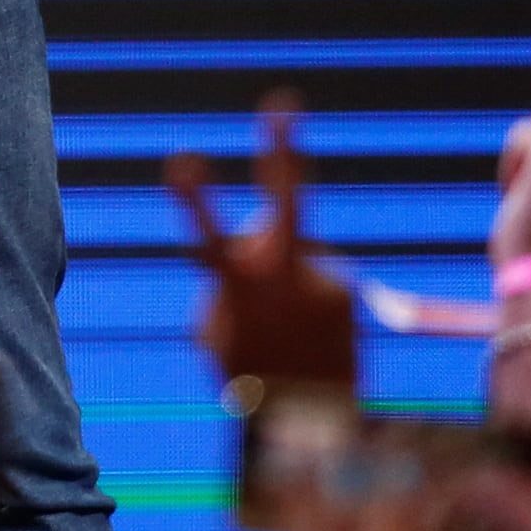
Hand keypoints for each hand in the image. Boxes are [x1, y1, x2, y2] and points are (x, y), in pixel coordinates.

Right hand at [168, 91, 358, 391]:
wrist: (310, 424)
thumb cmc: (248, 374)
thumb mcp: (218, 332)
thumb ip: (226, 284)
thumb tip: (254, 241)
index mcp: (238, 288)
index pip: (208, 231)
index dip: (193, 193)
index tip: (182, 156)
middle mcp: (285, 277)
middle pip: (285, 203)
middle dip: (281, 153)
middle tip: (282, 106)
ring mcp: (322, 282)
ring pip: (294, 241)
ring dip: (284, 253)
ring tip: (284, 281)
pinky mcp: (348, 293)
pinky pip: (314, 274)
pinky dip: (305, 291)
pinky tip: (302, 323)